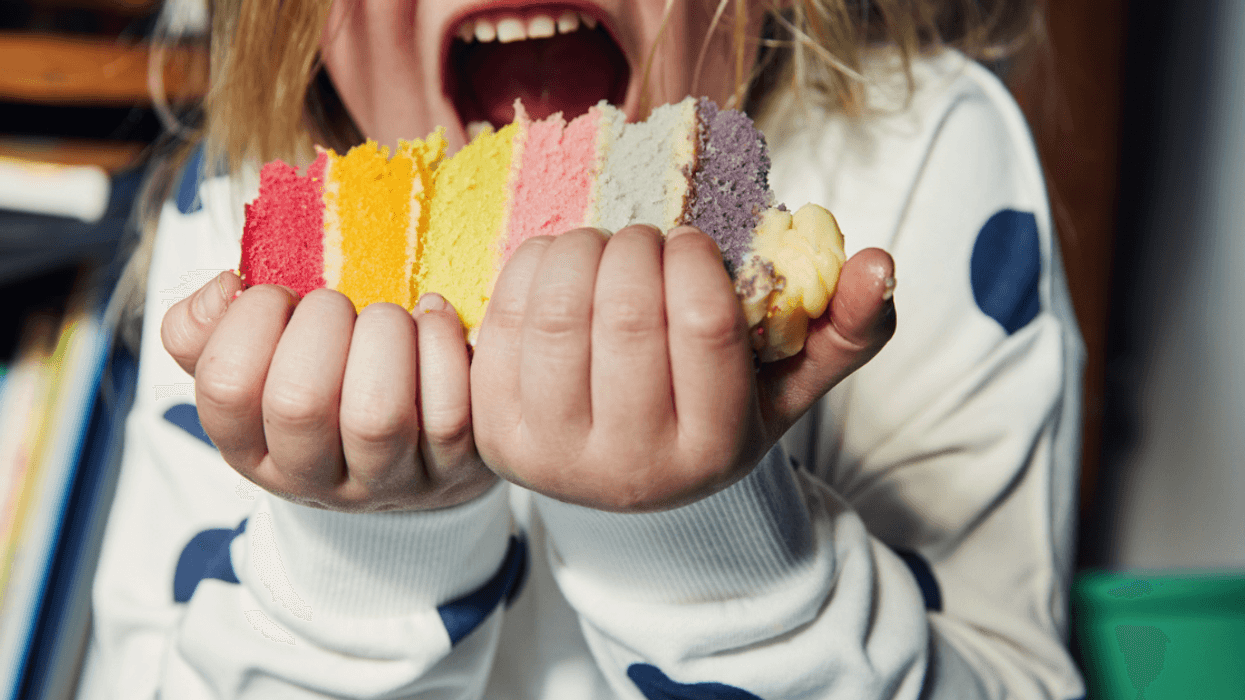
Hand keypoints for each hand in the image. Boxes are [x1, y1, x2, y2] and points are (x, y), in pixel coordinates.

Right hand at [161, 273, 495, 511]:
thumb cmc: (326, 386)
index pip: (226, 389)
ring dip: (384, 335)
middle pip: (300, 403)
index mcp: (252, 447)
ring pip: (376, 416)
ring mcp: (388, 480)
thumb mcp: (257, 363)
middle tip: (338, 305)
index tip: (279, 296)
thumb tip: (225, 288)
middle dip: (322, 324)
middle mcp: (315, 477)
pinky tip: (433, 319)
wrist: (415, 453)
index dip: (250, 322)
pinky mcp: (454, 470)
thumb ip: (208, 326)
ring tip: (388, 316)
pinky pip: (449, 413)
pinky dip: (442, 346)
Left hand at [470, 225, 893, 511]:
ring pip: (557, 310)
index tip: (690, 243)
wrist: (622, 473)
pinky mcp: (494, 433)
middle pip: (625, 313)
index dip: (694, 257)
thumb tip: (880, 264)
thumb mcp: (785, 383)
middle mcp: (630, 471)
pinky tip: (559, 266)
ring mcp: (552, 457)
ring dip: (582, 249)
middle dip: (636, 247)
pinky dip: (530, 266)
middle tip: (644, 240)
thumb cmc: (710, 411)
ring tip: (603, 249)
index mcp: (711, 452)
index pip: (704, 322)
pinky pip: (503, 319)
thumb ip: (846, 329)